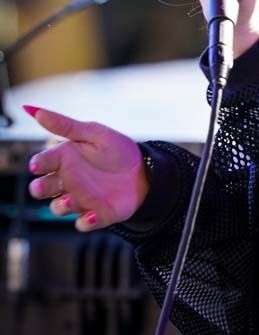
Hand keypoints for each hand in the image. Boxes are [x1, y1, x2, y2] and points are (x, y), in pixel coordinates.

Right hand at [25, 105, 148, 231]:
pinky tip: (92, 215)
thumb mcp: (93, 133)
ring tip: (71, 199)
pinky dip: (85, 222)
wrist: (145, 170)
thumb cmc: (117, 150)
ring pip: (58, 208)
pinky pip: (83, 224)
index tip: (39, 164)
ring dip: (61, 206)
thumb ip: (65, 125)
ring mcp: (80, 199)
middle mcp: (68, 181)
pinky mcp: (95, 215)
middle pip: (42, 188)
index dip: (38, 164)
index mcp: (65, 159)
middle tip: (44, 186)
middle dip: (39, 188)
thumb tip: (35, 110)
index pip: (42, 162)